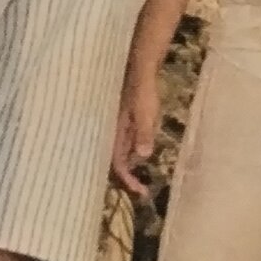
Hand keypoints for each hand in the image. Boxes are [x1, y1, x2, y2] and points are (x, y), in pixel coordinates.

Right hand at [111, 65, 162, 196]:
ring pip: (121, 152)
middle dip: (127, 178)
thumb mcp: (146, 112)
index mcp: (116, 132)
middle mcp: (115, 131)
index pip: (118, 163)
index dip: (127, 179)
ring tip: (142, 178)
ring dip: (131, 166)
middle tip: (141, 190)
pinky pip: (127, 143)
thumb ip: (143, 132)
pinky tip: (142, 153)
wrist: (141, 68)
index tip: (140, 191)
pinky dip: (133, 153)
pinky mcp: (127, 120)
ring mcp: (120, 126)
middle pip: (117, 161)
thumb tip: (143, 156)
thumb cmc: (143, 90)